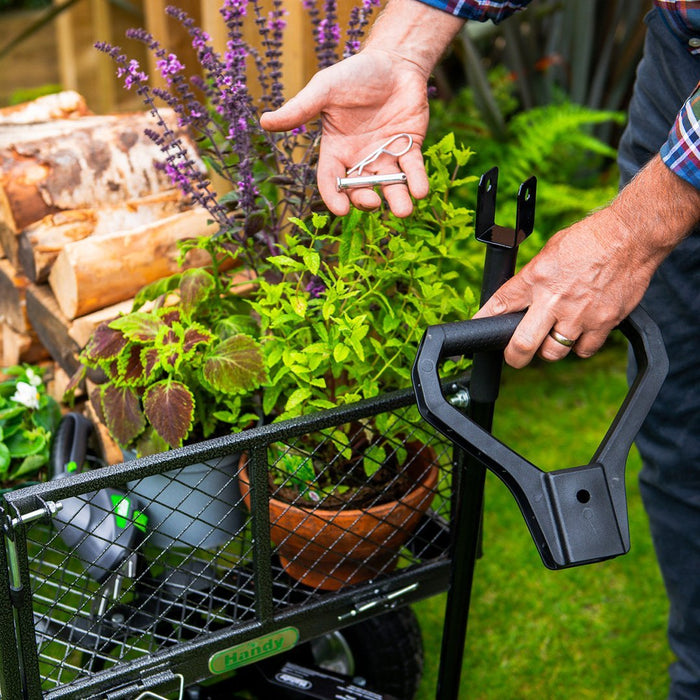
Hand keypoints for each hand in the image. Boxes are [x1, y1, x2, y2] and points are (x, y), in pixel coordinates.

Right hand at [260, 48, 429, 216]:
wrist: (393, 61)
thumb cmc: (355, 74)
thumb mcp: (324, 89)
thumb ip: (299, 109)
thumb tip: (264, 122)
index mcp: (337, 150)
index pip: (331, 180)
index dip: (334, 196)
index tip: (341, 210)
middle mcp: (360, 159)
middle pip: (361, 188)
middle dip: (366, 198)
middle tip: (372, 202)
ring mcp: (385, 156)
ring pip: (390, 185)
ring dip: (397, 199)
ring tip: (404, 209)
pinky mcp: (409, 148)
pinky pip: (413, 169)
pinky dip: (417, 181)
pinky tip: (421, 191)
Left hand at [474, 207, 653, 367]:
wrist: (631, 236)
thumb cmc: (590, 239)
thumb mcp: (549, 251)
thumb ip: (532, 277)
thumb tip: (517, 298)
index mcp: (536, 278)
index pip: (500, 305)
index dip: (484, 321)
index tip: (478, 327)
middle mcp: (554, 300)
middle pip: (522, 345)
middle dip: (514, 356)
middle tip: (514, 355)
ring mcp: (579, 315)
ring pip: (553, 352)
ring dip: (549, 348)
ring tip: (553, 335)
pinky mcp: (603, 323)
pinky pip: (584, 351)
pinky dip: (579, 347)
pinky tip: (580, 333)